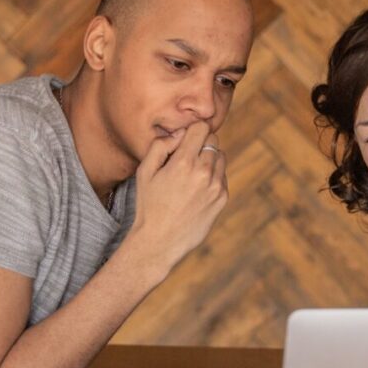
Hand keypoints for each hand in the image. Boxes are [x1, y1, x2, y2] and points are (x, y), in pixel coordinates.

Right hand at [126, 121, 227, 277]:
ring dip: (209, 159)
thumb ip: (161, 145)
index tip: (185, 140)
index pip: (202, 127)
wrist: (159, 241)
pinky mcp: (222, 199)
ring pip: (220, 157)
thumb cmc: (149, 204)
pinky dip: (213, 177)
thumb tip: (180, 133)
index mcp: (183, 162)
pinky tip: (196, 190)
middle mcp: (204, 172)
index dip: (193, 131)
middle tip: (186, 158)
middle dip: (201, 144)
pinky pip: (222, 176)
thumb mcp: (144, 171)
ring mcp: (216, 186)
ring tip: (191, 175)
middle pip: (213, 140)